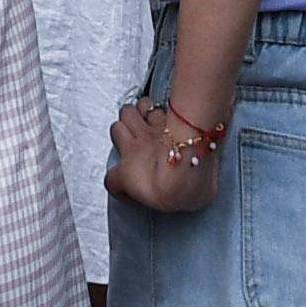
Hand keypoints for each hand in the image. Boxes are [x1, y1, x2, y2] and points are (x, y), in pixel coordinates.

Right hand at [106, 99, 226, 215]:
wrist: (190, 162)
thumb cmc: (182, 188)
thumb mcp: (184, 203)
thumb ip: (180, 197)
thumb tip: (193, 194)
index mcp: (130, 175)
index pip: (112, 180)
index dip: (118, 186)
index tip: (131, 191)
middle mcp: (134, 149)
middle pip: (116, 130)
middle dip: (125, 134)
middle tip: (139, 142)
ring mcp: (147, 130)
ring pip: (127, 112)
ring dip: (136, 116)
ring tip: (147, 122)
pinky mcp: (164, 115)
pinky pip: (148, 103)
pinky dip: (152, 107)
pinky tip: (162, 113)